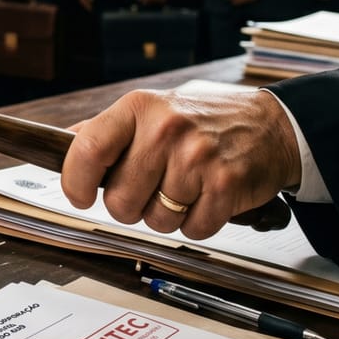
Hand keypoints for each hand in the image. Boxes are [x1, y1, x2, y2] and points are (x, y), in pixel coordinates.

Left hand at [59, 89, 299, 238]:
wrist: (273, 124)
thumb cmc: (205, 119)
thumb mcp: (153, 108)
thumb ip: (109, 128)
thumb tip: (66, 143)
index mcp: (140, 108)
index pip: (88, 149)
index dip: (75, 182)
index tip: (80, 196)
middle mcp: (166, 130)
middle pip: (120, 201)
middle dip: (130, 207)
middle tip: (151, 190)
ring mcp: (198, 158)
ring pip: (156, 221)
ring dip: (167, 216)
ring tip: (184, 189)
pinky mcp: (226, 185)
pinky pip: (192, 230)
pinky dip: (198, 223)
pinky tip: (207, 198)